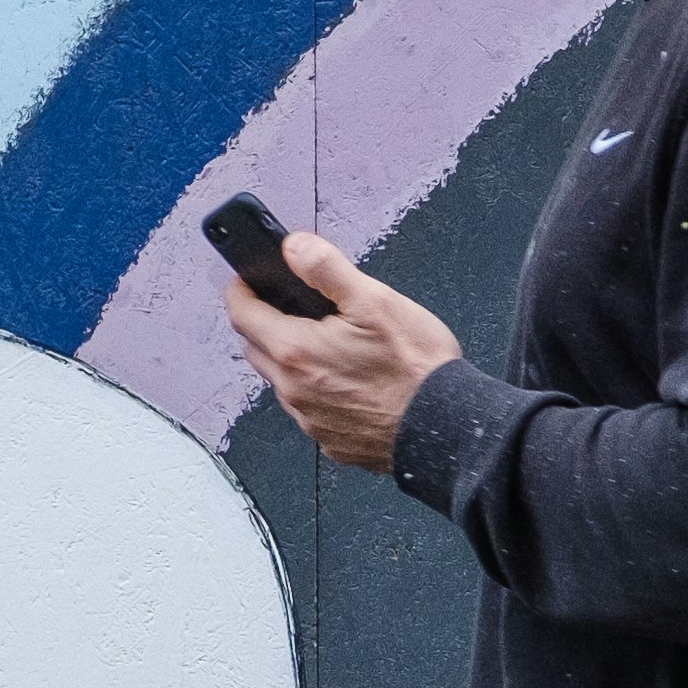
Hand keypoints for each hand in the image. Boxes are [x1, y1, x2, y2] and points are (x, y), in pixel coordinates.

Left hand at [225, 234, 464, 473]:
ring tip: (329, 345)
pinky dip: (316, 390)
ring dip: (291, 360)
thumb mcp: (375, 301)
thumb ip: (326, 268)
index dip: (240, 290)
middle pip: (255, 349)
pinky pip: (308, 409)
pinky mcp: (330, 440)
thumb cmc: (417, 370)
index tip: (246, 280)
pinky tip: (348, 381)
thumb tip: (294, 247)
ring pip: (281, 381)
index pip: (241, 314)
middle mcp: (294, 390)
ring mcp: (310, 419)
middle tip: (290, 308)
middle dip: (263, 324)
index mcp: (296, 350)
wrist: (447, 427)